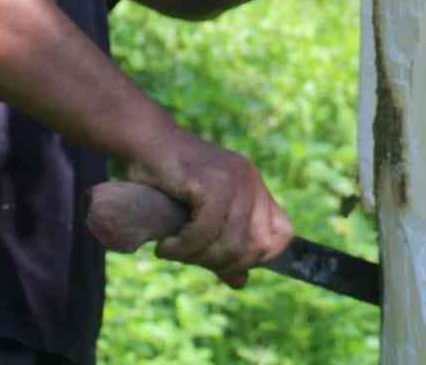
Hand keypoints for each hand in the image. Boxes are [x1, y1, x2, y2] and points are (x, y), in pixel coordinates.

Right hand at [129, 129, 292, 287]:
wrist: (143, 143)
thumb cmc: (167, 181)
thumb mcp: (201, 218)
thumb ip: (222, 247)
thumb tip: (242, 282)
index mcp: (255, 189)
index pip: (282, 235)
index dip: (257, 257)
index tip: (221, 262)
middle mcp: (251, 181)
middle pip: (256, 246)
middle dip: (222, 263)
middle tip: (190, 257)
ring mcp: (235, 179)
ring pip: (231, 242)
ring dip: (198, 257)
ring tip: (174, 251)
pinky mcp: (213, 180)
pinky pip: (206, 230)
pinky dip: (184, 246)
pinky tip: (167, 245)